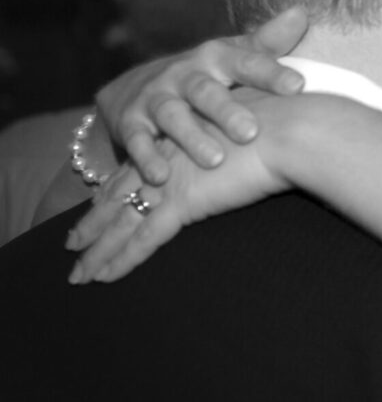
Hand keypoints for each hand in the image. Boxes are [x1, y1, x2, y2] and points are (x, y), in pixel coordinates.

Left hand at [66, 109, 288, 283]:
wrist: (290, 128)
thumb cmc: (286, 125)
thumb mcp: (256, 126)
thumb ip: (243, 138)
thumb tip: (260, 142)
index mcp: (183, 138)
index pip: (140, 169)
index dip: (118, 188)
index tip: (99, 203)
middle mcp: (168, 159)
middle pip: (119, 195)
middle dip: (94, 222)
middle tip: (71, 244)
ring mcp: (171, 181)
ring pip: (121, 222)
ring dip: (97, 250)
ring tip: (78, 273)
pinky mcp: (182, 203)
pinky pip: (142, 238)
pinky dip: (120, 259)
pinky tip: (103, 277)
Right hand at [97, 8, 308, 183]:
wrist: (139, 87)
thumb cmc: (206, 74)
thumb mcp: (233, 55)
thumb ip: (268, 42)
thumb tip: (300, 13)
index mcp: (216, 58)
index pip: (246, 62)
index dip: (271, 73)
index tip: (298, 86)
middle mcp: (185, 74)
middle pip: (206, 91)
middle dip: (227, 111)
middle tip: (251, 133)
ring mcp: (156, 97)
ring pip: (172, 116)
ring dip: (191, 138)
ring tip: (215, 161)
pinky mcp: (131, 121)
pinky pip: (138, 140)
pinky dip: (147, 157)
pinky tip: (162, 176)